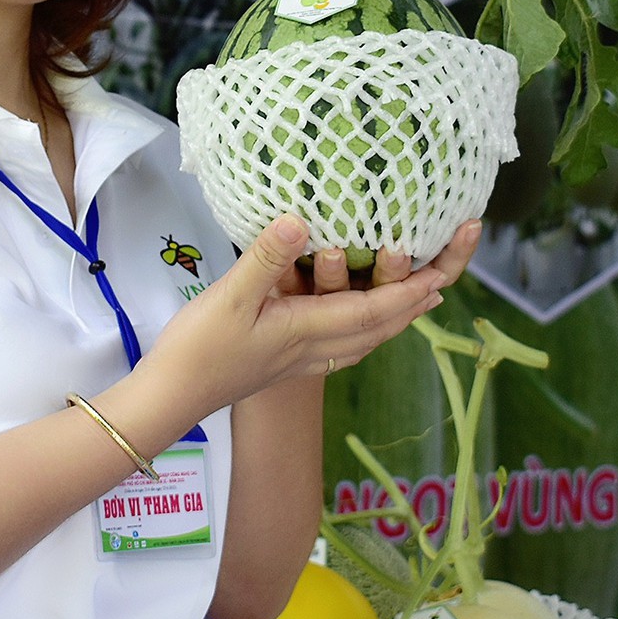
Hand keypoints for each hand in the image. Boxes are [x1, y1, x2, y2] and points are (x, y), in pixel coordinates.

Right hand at [141, 216, 450, 416]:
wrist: (171, 398)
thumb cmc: (198, 348)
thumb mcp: (229, 295)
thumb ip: (267, 258)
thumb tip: (304, 220)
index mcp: (307, 330)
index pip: (373, 310)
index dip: (410, 290)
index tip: (444, 271)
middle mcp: (314, 349)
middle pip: (378, 329)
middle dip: (414, 303)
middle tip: (445, 278)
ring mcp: (301, 360)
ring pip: (363, 340)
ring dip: (395, 318)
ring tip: (418, 298)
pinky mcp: (286, 363)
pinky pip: (342, 346)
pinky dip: (365, 331)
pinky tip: (359, 323)